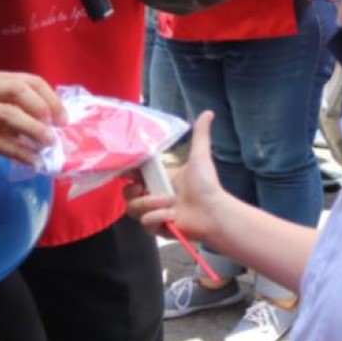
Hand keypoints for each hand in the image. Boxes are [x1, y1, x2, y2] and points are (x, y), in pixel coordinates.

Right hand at [0, 72, 65, 167]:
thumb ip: (23, 109)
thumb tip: (57, 125)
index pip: (30, 81)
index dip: (51, 98)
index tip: (64, 119)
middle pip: (17, 90)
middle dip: (42, 107)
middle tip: (56, 127)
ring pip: (8, 115)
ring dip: (33, 129)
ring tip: (49, 144)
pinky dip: (20, 152)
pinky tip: (33, 161)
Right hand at [124, 112, 230, 243]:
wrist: (214, 211)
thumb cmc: (207, 185)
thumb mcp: (199, 156)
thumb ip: (200, 135)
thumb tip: (208, 112)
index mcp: (159, 179)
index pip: (133, 175)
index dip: (128, 173)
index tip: (130, 170)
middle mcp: (153, 196)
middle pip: (127, 194)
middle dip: (137, 191)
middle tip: (149, 188)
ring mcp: (154, 213)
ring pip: (133, 208)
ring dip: (151, 204)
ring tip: (171, 203)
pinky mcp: (157, 228)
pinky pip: (145, 222)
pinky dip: (159, 218)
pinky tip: (173, 216)